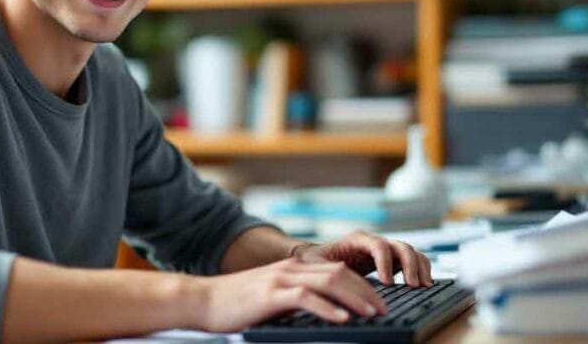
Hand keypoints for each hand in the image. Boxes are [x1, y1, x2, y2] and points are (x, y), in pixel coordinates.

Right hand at [192, 257, 387, 332]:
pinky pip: (305, 298)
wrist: (203, 300)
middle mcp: (290, 269)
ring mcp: (280, 280)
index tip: (379, 303)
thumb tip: (324, 313)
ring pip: (328, 282)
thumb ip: (295, 299)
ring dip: (354, 298)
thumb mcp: (271, 297)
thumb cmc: (235, 304)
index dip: (362, 285)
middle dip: (366, 291)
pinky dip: (327, 308)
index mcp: (292, 269)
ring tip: (373, 313)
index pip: (336, 271)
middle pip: (339, 273)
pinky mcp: (270, 295)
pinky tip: (342, 318)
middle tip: (385, 309)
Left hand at [294, 230, 432, 286]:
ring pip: (410, 251)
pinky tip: (424, 285)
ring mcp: (385, 250)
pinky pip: (413, 260)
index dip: (385, 262)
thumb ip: (324, 270)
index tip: (387, 283)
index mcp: (357, 239)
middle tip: (412, 285)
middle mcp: (374, 242)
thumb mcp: (316, 263)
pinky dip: (422, 269)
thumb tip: (332, 283)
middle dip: (409, 265)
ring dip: (420, 267)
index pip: (378, 245)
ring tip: (423, 286)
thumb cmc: (316, 260)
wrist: (320, 258)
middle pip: (400, 246)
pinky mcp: (391, 260)